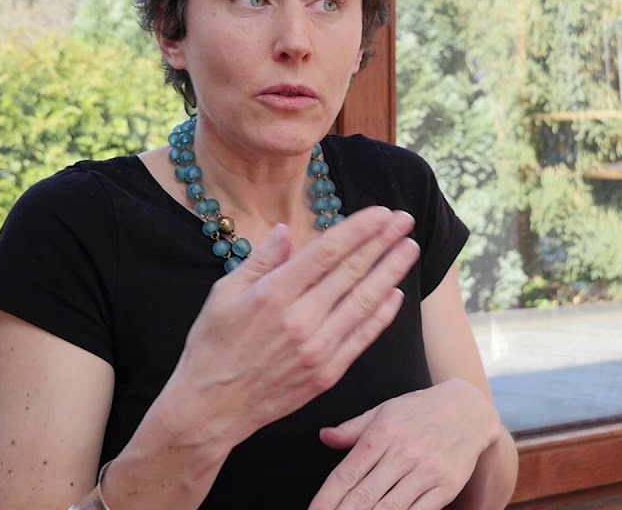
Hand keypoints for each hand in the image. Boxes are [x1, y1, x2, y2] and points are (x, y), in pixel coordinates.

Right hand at [149, 205, 419, 448]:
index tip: (381, 213)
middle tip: (405, 221)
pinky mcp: (327, 373)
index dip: (359, 230)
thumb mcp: (223, 293)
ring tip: (409, 249)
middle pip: (352, 272)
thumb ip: (260, 260)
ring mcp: (317, 348)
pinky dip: (382, 315)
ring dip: (390, 272)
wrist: (212, 407)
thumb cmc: (213, 345)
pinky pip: (362, 338)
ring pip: (364, 302)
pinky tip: (396, 294)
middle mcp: (301, 319)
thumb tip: (286, 230)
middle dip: (383, 242)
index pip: (327, 252)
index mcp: (274, 294)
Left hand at [309, 379, 499, 509]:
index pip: (346, 474)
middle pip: (364, 496)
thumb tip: (324, 437)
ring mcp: (426, 472)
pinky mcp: (445, 487)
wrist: (469, 410)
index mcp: (381, 434)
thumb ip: (353, 428)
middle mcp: (402, 454)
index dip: (326, 499)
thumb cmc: (420, 411)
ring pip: (390, 509)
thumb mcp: (384, 410)